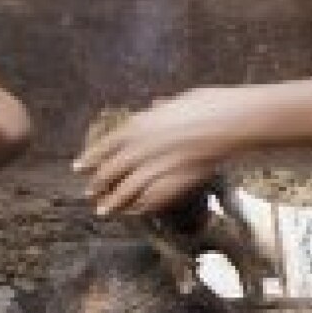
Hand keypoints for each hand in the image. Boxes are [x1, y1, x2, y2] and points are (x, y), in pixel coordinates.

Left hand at [73, 88, 250, 214]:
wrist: (232, 121)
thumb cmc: (211, 105)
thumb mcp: (179, 101)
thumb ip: (162, 110)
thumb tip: (157, 108)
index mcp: (139, 125)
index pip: (105, 146)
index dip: (90, 158)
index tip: (79, 167)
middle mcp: (140, 148)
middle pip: (110, 171)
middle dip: (98, 184)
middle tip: (90, 192)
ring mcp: (156, 168)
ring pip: (125, 191)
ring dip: (113, 202)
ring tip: (104, 210)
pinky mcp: (174, 183)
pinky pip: (151, 200)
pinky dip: (140, 207)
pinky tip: (135, 211)